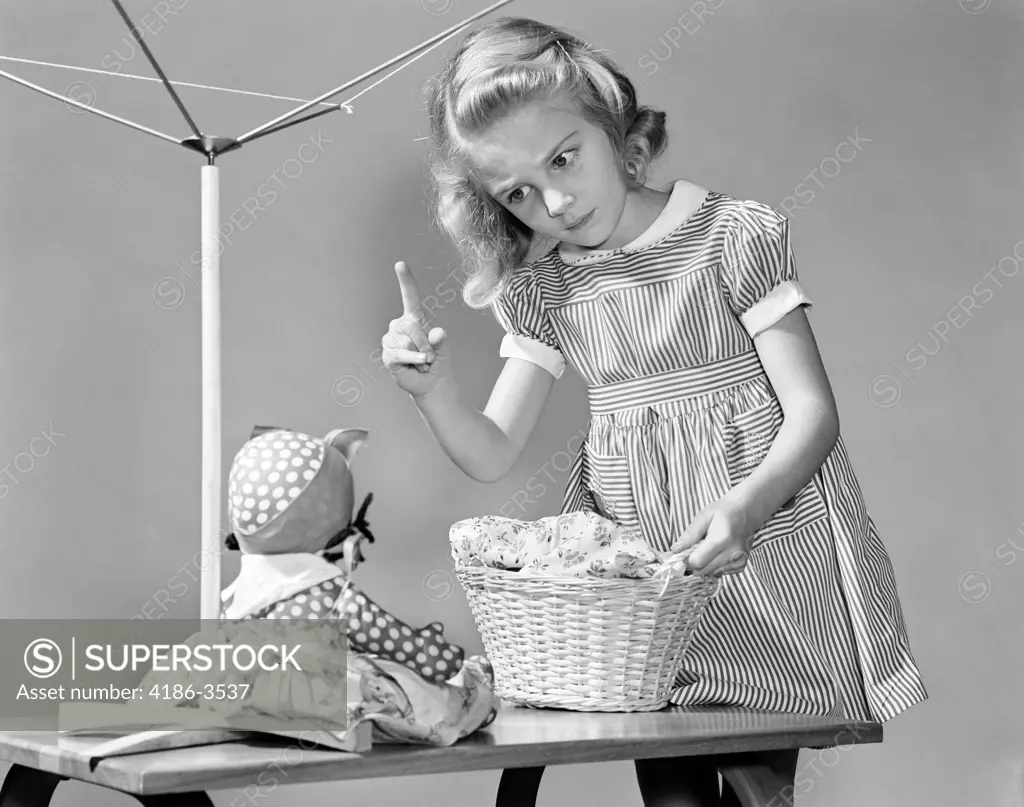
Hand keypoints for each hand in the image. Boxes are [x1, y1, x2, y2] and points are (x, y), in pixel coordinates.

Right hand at [381, 261, 450, 398]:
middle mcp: (399, 326)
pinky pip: (401, 354)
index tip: (400, 264)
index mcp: (414, 318)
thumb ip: (441, 340)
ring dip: (421, 354)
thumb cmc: (438, 361)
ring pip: (407, 341)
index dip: (405, 281)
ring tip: (423, 362)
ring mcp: (391, 340)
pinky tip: (419, 365)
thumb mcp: (444, 348)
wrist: (431, 382)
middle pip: (411, 326)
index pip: (409, 297)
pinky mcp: (387, 355)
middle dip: (425, 342)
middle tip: (431, 355)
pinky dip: (414, 360)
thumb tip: (437, 333)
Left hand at [670, 496, 758, 576]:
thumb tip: (675, 550)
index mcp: (722, 538)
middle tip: (691, 550)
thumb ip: (690, 535)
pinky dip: (713, 566)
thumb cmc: (722, 512)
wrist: (746, 513)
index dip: (685, 560)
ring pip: (711, 573)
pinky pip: (719, 573)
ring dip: (703, 565)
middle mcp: (733, 553)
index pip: (698, 561)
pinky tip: (715, 553)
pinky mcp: (741, 566)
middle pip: (703, 570)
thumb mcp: (703, 517)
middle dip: (692, 564)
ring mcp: (739, 561)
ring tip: (705, 548)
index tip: (680, 554)